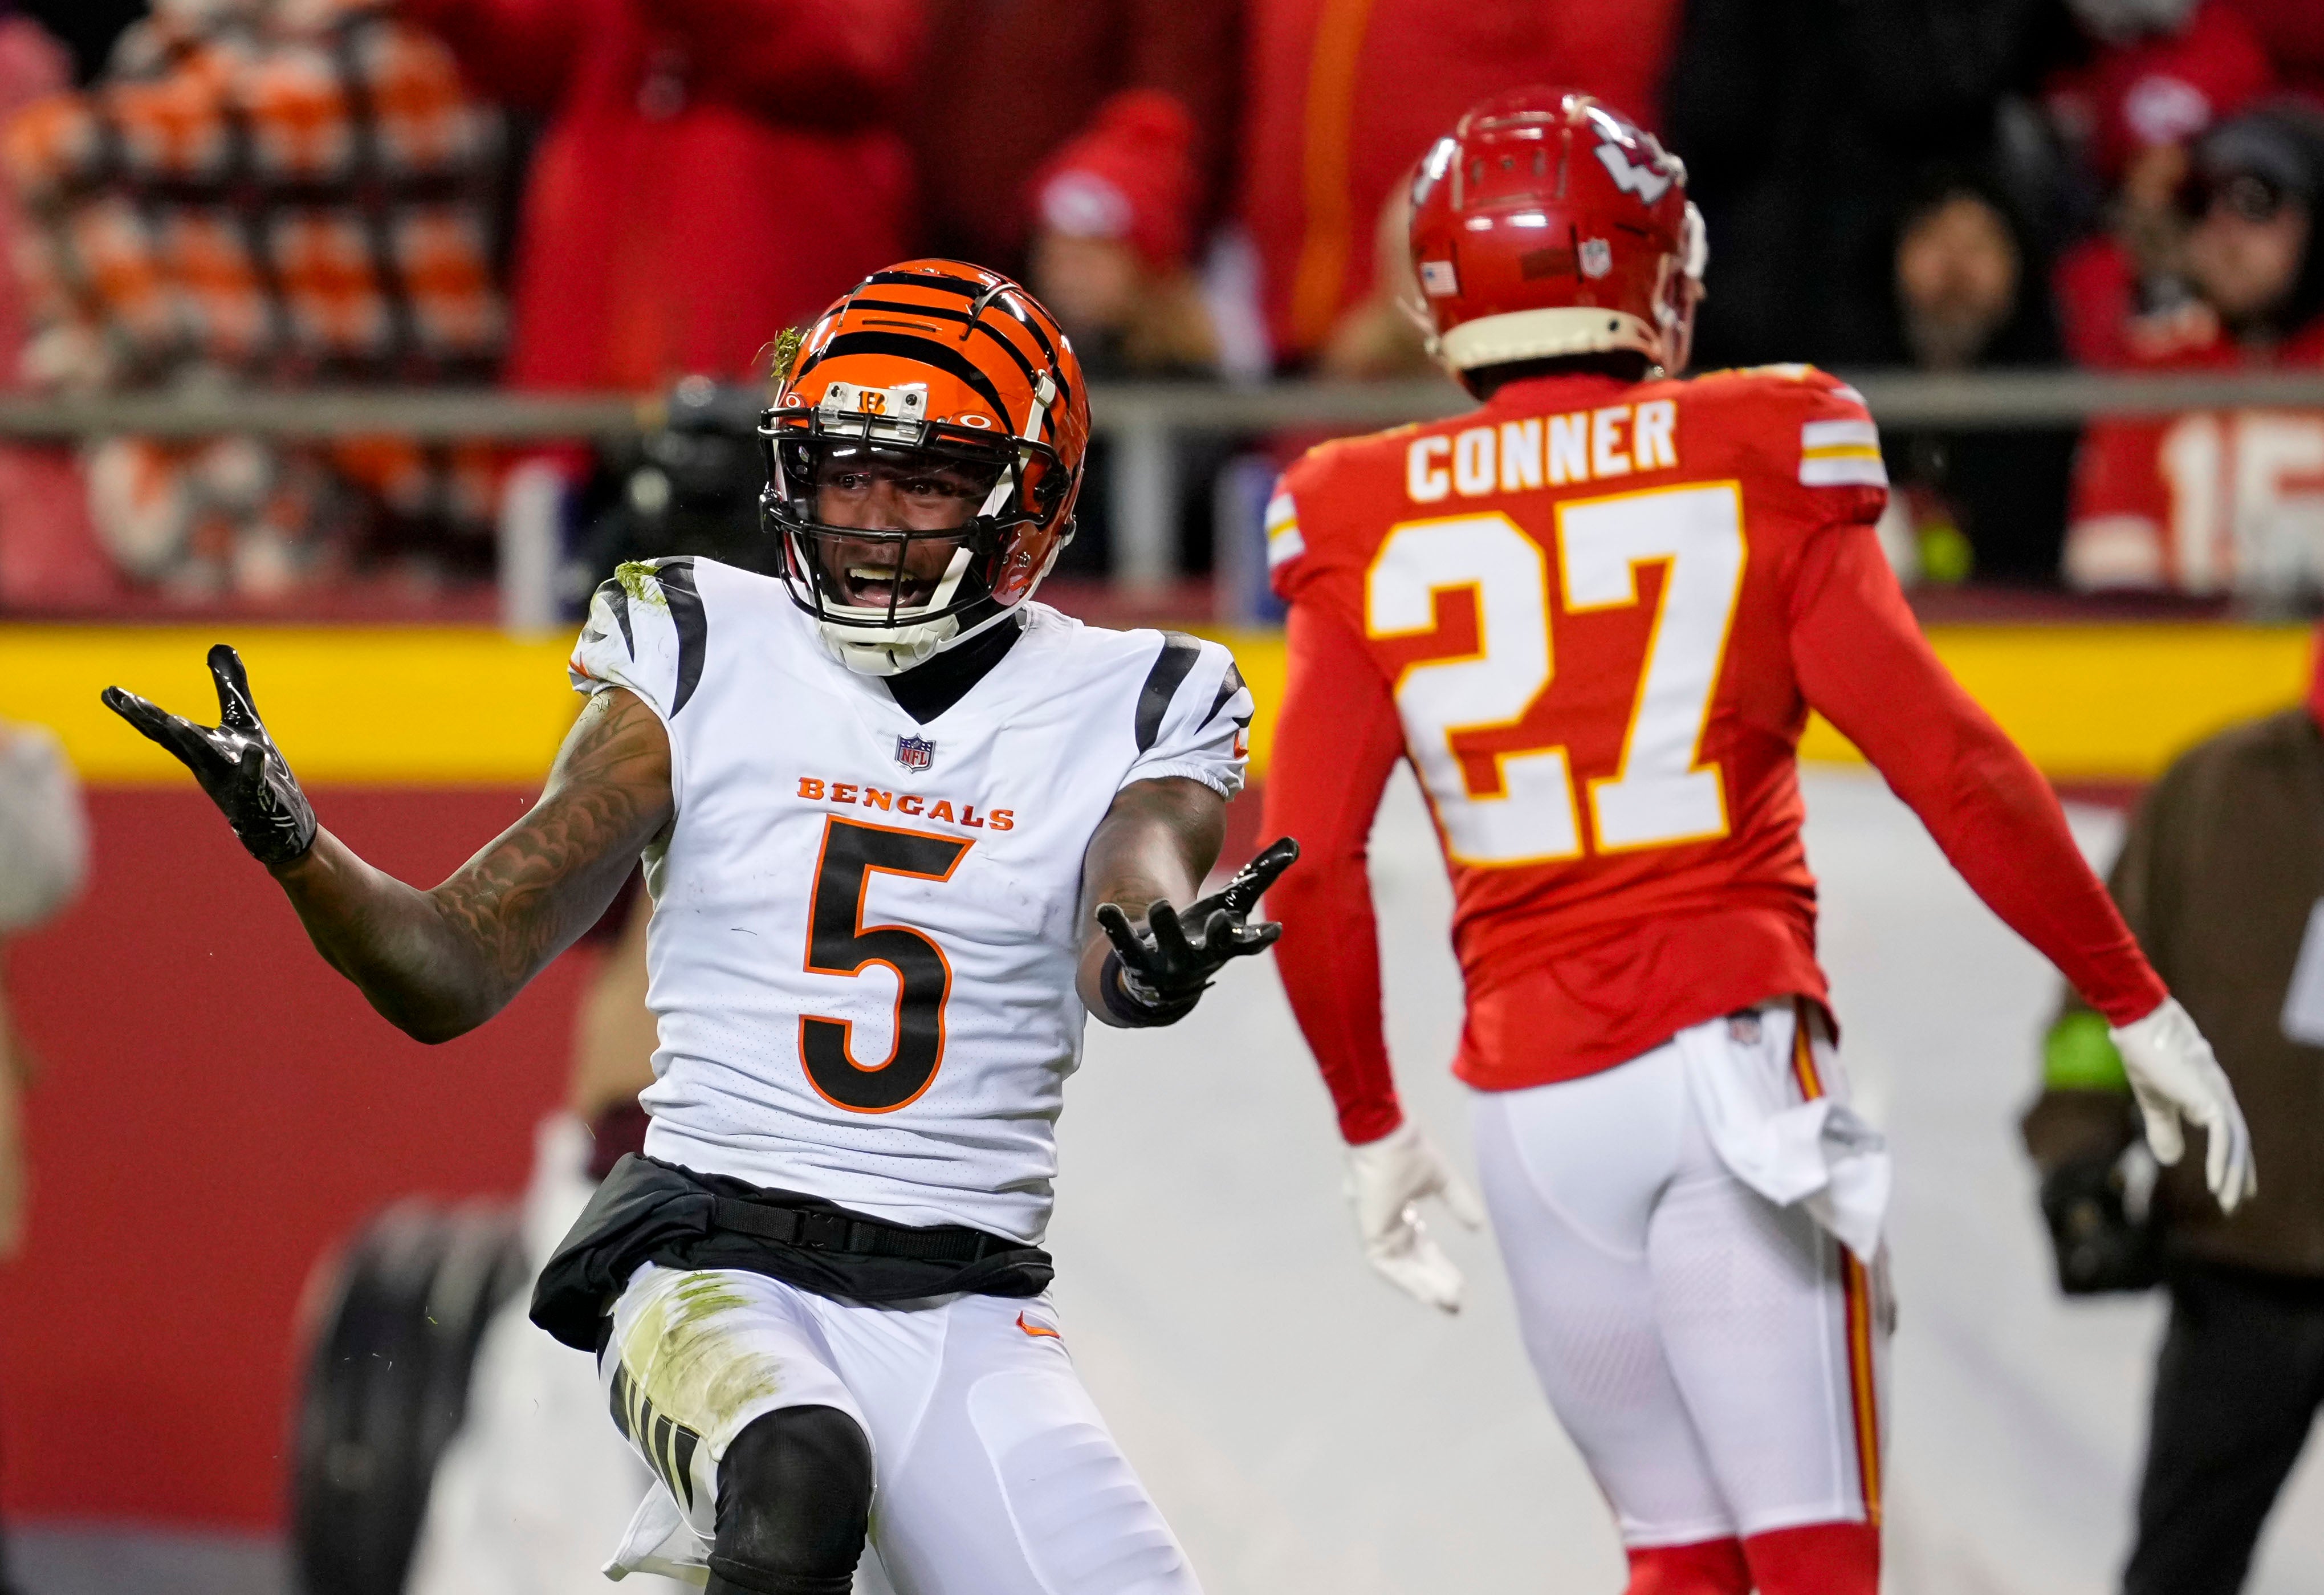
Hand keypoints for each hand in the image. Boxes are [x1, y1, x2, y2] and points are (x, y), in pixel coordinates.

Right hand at [102, 644, 316, 865]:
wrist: (279, 824)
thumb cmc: (256, 770)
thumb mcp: (244, 723)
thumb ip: (230, 687)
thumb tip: (219, 645)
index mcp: (199, 748)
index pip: (162, 727)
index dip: (137, 710)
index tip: (109, 692)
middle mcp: (207, 764)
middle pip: (173, 740)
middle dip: (149, 720)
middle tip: (124, 700)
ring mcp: (230, 782)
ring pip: (206, 759)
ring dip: (189, 739)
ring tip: (173, 719)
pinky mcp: (257, 797)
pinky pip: (254, 782)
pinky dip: (253, 767)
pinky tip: (256, 752)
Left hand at [1095, 836, 1297, 1020]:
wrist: (1165, 982)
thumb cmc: (1206, 933)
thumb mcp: (1233, 905)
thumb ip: (1261, 877)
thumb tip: (1294, 843)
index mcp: (1226, 944)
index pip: (1249, 944)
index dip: (1261, 938)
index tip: (1275, 930)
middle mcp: (1200, 957)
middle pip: (1211, 947)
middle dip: (1217, 935)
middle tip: (1221, 920)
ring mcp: (1167, 963)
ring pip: (1167, 948)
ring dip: (1165, 928)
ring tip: (1160, 905)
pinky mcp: (1136, 961)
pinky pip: (1124, 946)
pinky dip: (1116, 928)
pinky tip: (1105, 910)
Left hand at [1345, 1119, 1484, 1312]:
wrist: (1384, 1132)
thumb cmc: (1408, 1148)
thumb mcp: (1442, 1180)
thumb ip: (1459, 1202)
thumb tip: (1479, 1225)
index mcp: (1400, 1208)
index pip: (1420, 1246)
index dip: (1439, 1266)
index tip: (1459, 1285)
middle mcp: (1386, 1222)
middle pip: (1412, 1261)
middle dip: (1435, 1282)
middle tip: (1457, 1302)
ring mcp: (1375, 1228)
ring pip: (1402, 1267)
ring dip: (1425, 1284)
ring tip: (1450, 1301)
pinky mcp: (1368, 1231)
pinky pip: (1386, 1265)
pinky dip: (1407, 1280)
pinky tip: (1429, 1293)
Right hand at [2110, 998, 2256, 1213]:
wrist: (2141, 1027)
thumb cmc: (2145, 1056)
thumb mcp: (2153, 1101)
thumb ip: (2163, 1129)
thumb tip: (2172, 1160)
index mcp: (2208, 1095)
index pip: (2229, 1134)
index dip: (2234, 1160)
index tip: (2236, 1185)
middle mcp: (2220, 1097)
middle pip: (2238, 1142)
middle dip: (2239, 1174)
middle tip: (2237, 1203)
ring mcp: (2217, 1098)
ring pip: (2235, 1144)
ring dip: (2233, 1175)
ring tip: (2228, 1202)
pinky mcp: (2209, 1099)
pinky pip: (2223, 1138)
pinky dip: (2223, 1162)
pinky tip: (2218, 1184)